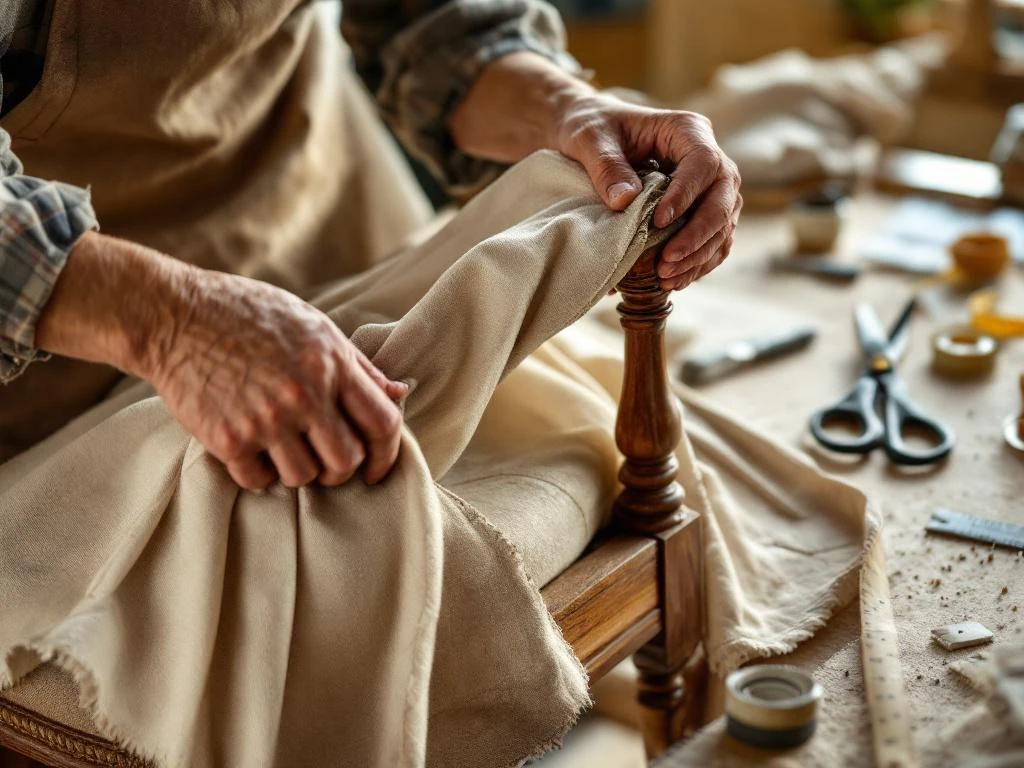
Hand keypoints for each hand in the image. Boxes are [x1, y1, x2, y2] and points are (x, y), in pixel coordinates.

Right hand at [36, 233, 404, 490]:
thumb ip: (356, 365)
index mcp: (331, 363)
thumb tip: (399, 393)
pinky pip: (259, 480)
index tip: (378, 468)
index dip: (388, 453)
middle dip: (342, 470)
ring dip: (299, 471)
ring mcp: (266, 418)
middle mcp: (304, 393)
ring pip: (304, 478)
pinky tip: (252, 447)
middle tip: (325, 461)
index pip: (383, 423)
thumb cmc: (247, 314)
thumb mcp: (312, 325)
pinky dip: (259, 472)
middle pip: (347, 461)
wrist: (173, 314)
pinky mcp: (228, 438)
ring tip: (284, 448)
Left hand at [551, 92, 741, 291]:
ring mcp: (709, 185)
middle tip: (666, 263)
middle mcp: (707, 156)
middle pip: (723, 198)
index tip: (659, 222)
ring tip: (667, 279)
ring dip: (699, 256)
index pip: (703, 163)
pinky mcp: (700, 209)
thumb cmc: (593, 129)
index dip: (687, 195)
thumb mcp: (591, 140)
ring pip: (723, 224)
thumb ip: (606, 167)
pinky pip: (712, 239)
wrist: (592, 135)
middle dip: (698, 235)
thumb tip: (625, 200)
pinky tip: (674, 281)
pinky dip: (697, 262)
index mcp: (686, 130)